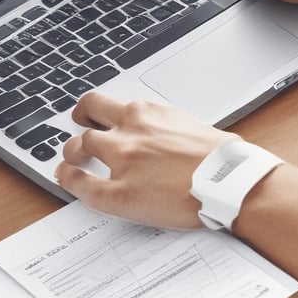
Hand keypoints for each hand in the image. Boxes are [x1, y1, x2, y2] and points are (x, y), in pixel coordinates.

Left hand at [55, 93, 235, 227]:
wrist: (232, 182)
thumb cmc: (221, 157)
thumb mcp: (191, 126)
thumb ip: (166, 127)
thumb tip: (166, 136)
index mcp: (148, 113)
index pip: (107, 104)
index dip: (94, 111)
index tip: (94, 118)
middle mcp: (130, 130)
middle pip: (87, 117)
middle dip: (80, 125)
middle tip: (79, 136)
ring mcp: (122, 161)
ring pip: (79, 146)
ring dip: (72, 153)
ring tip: (72, 161)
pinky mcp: (120, 194)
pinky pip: (82, 185)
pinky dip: (68, 179)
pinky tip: (65, 178)